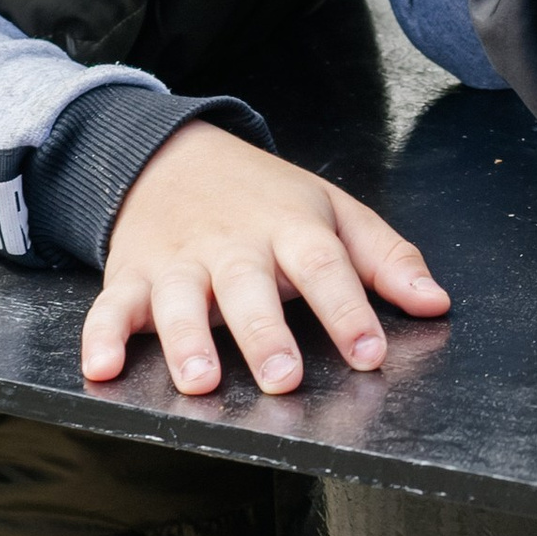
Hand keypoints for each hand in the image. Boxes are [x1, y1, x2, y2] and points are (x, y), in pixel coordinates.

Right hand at [80, 118, 447, 397]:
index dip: (348, 310)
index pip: (324, 266)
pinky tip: (102, 368)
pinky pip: (111, 307)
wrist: (172, 155)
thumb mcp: (333, 212)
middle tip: (283, 376)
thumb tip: (435, 303)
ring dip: (185, 340)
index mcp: (290, 227)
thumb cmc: (264, 196)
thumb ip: (385, 258)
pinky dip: (101, 337)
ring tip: (200, 380)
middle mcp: (233, 244)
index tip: (370, 352)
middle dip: (265, 334)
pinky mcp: (130, 274)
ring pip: (179, 299)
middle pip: (249, 287)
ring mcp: (178, 260)